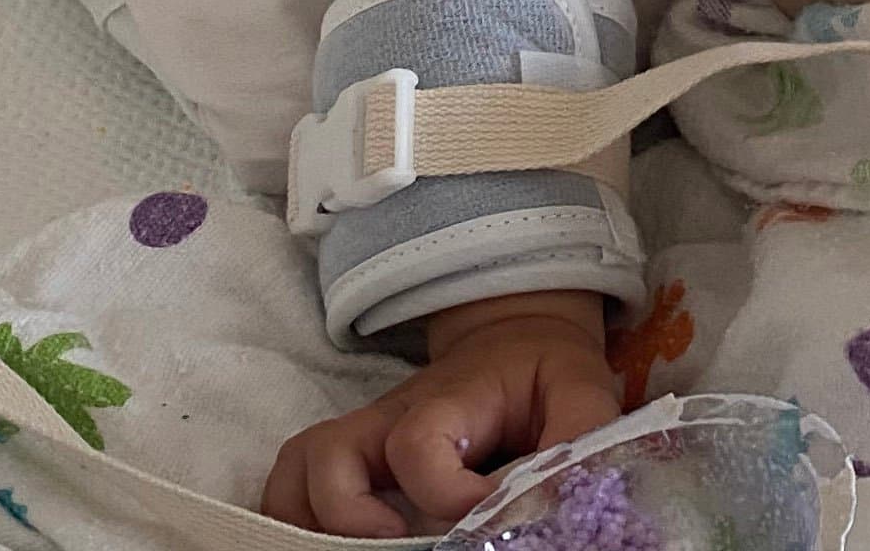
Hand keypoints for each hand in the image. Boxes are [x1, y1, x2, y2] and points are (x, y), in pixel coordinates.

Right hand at [262, 291, 620, 536]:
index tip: (490, 509)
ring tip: (366, 549)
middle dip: (355, 518)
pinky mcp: (349, 457)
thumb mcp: (579, 390)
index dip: (446, 492)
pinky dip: (295, 517)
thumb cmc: (542, 374)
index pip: (416, 445)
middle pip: (331, 459)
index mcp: (448, 400)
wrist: (512, 339)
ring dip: (315, 520)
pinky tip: (332, 543)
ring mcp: (362, 439)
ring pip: (298, 473)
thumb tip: (561, 493)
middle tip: (403, 543)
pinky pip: (291, 485)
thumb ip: (578, 436)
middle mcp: (389, 418)